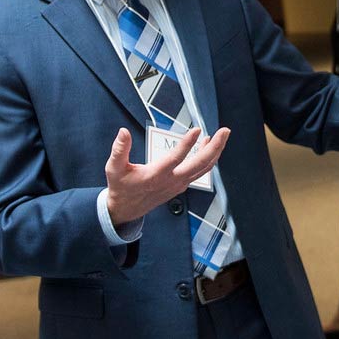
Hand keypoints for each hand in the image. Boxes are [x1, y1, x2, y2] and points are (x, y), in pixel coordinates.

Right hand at [104, 126, 229, 224]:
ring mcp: (179, 184)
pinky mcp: (181, 185)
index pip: (175, 158)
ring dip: (215, 151)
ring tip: (222, 135)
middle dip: (215, 147)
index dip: (187, 144)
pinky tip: (207, 145)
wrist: (127, 208)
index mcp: (155, 175)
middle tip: (224, 131)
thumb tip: (123, 132)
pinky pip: (200, 172)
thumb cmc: (121, 186)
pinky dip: (208, 159)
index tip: (197, 129)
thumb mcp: (114, 168)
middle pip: (200, 165)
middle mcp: (171, 181)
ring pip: (204, 168)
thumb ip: (119, 150)